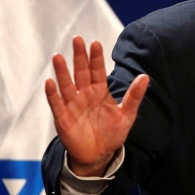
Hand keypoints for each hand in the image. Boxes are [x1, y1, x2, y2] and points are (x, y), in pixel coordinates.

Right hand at [44, 36, 149, 176]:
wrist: (99, 155)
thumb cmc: (112, 133)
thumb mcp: (127, 115)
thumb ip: (134, 96)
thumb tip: (145, 77)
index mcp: (99, 91)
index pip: (97, 70)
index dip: (96, 57)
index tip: (95, 43)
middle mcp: (84, 94)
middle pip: (80, 72)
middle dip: (79, 56)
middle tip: (77, 39)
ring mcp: (72, 105)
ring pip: (66, 84)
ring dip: (62, 71)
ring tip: (58, 56)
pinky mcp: (63, 118)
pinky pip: (56, 103)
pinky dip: (52, 93)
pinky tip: (49, 82)